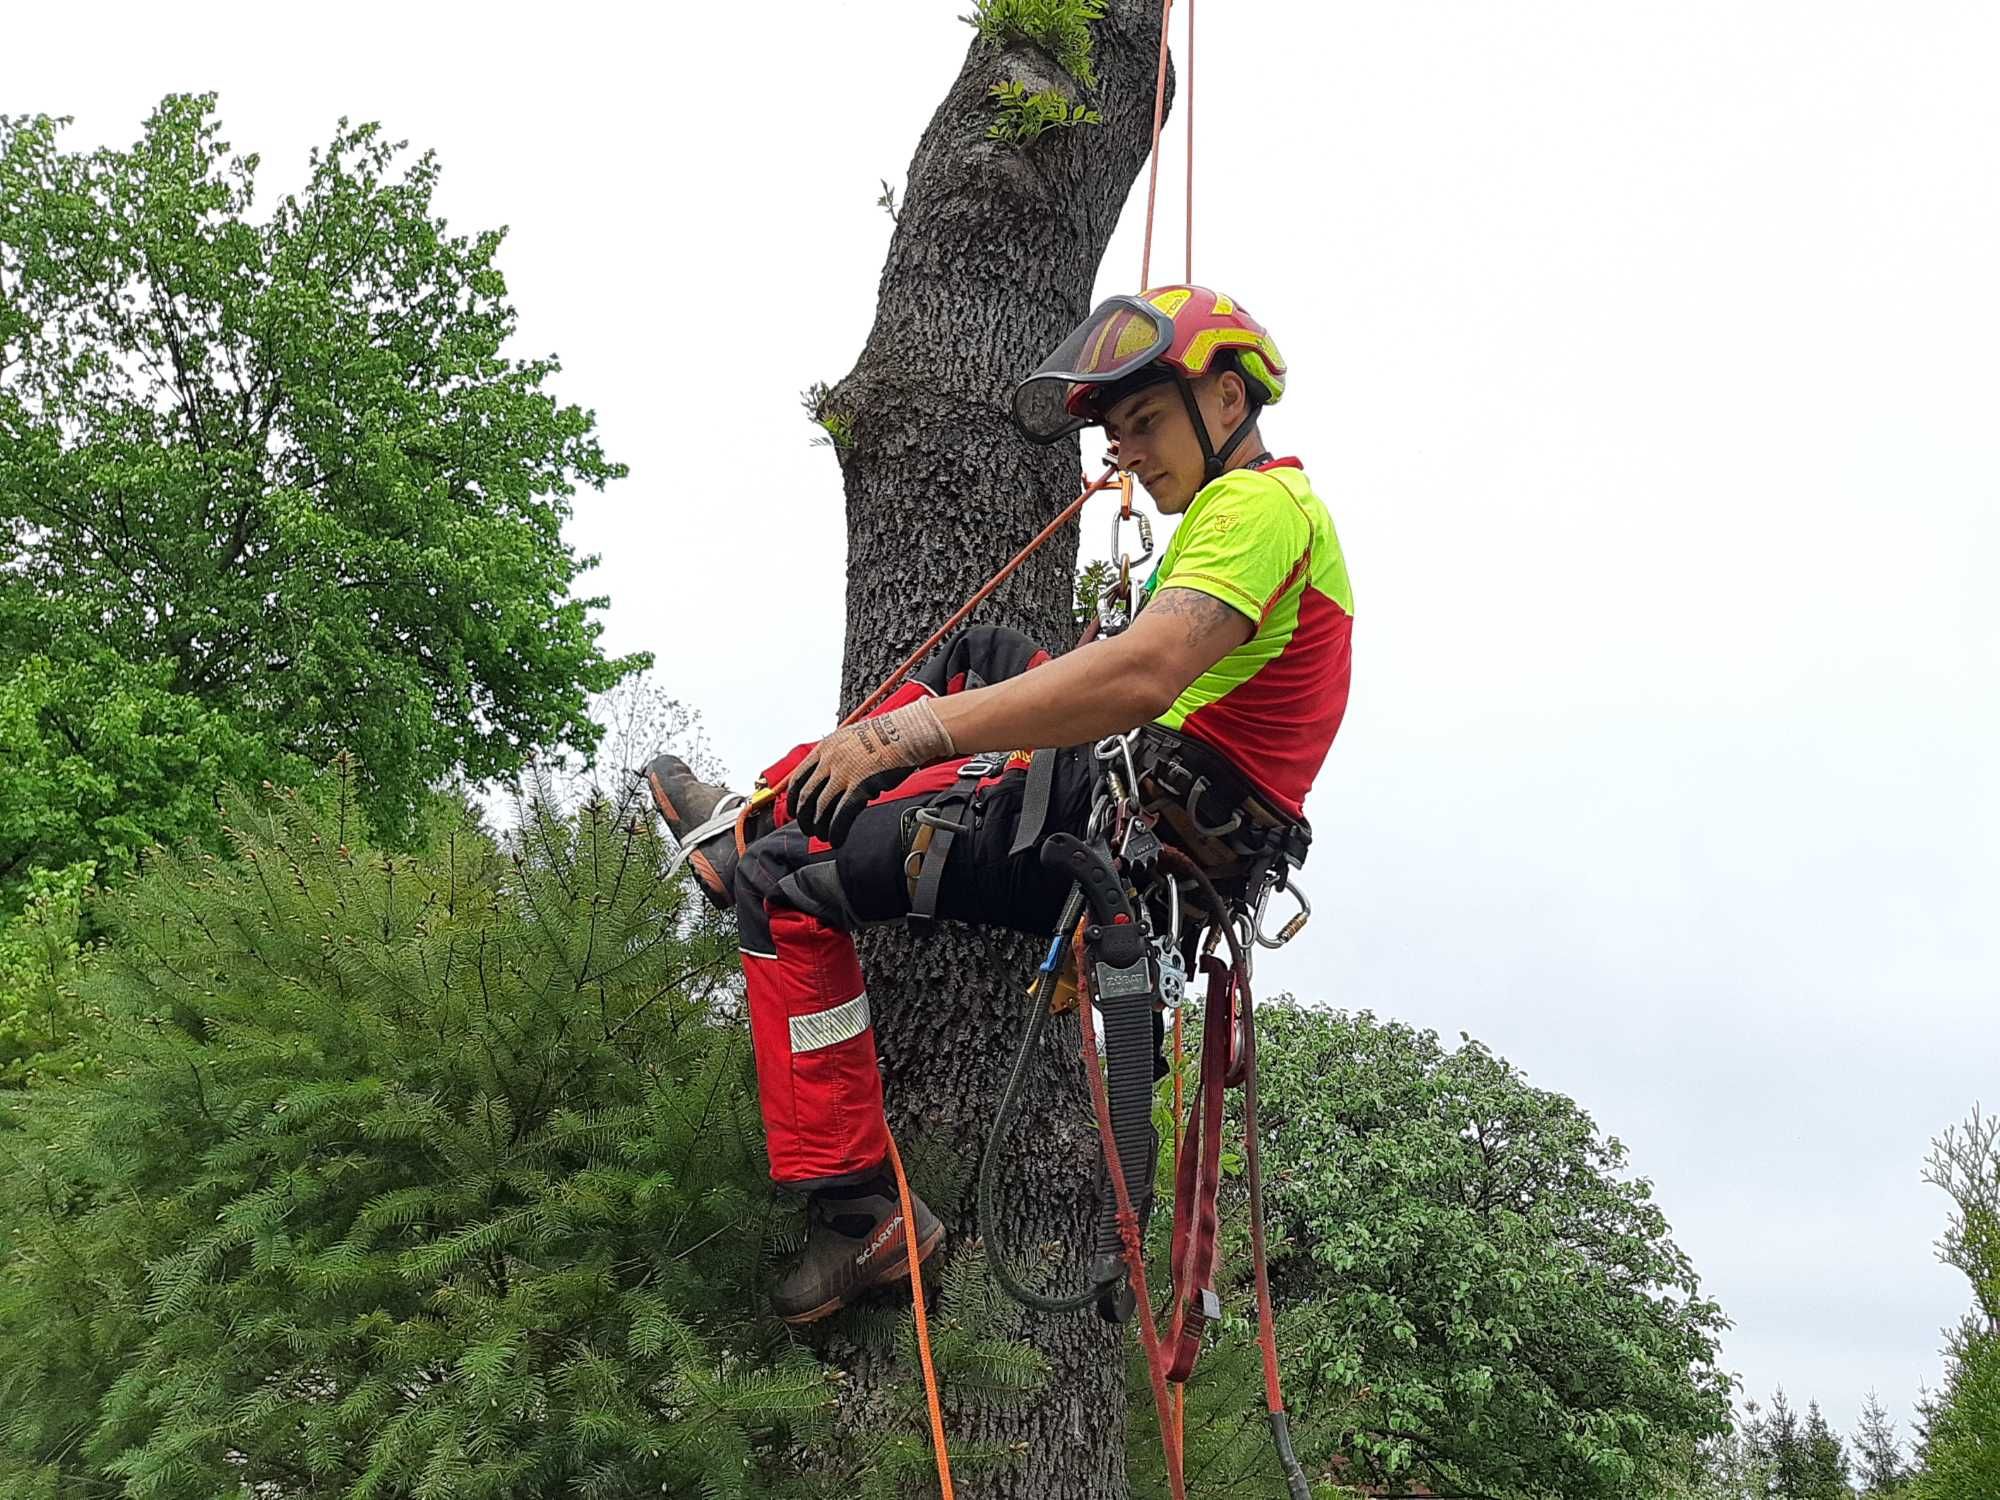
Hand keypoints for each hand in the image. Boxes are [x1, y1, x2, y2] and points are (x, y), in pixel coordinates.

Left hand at [788, 699, 953, 845]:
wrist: (905, 734)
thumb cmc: (885, 736)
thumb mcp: (850, 740)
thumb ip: (836, 757)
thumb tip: (830, 778)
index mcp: (826, 748)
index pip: (798, 777)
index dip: (793, 798)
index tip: (794, 810)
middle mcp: (830, 760)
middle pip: (806, 795)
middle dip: (803, 817)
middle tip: (806, 828)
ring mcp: (844, 773)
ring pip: (821, 807)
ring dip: (819, 826)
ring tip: (822, 836)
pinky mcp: (860, 787)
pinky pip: (841, 814)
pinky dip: (836, 830)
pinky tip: (836, 838)